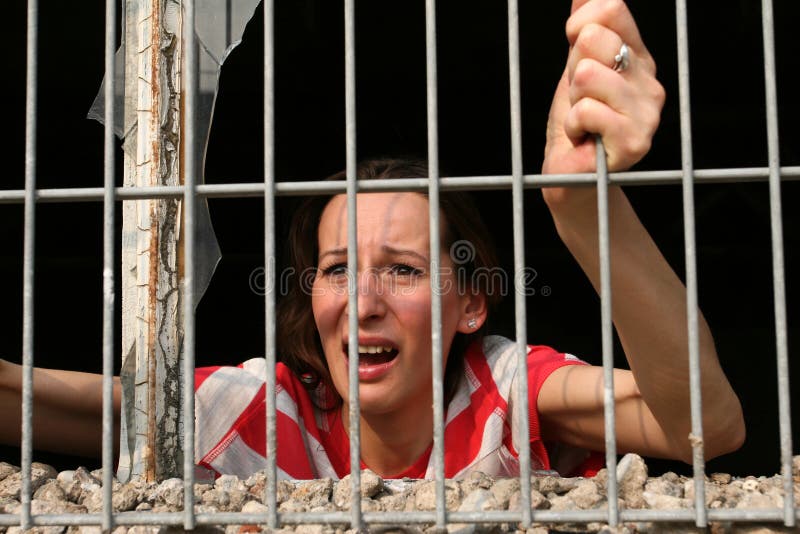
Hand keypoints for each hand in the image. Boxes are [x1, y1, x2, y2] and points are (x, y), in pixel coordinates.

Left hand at [542, 0, 664, 207]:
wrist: (571, 173)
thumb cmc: (574, 123)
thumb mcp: (574, 67)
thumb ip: (582, 25)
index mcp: (638, 56)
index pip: (609, 9)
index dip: (576, 28)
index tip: (574, 58)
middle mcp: (650, 80)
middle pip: (591, 39)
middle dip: (571, 71)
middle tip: (580, 99)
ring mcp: (648, 111)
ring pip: (587, 74)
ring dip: (571, 101)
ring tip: (583, 120)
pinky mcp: (636, 139)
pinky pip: (585, 110)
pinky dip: (572, 126)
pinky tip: (585, 138)